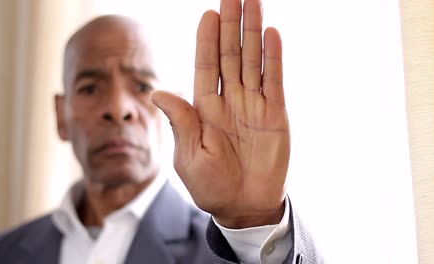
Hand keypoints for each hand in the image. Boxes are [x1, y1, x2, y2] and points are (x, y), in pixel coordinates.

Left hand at [151, 0, 288, 228]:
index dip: (207, 40)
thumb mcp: (190, 156)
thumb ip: (181, 122)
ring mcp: (254, 105)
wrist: (244, 207)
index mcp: (205, 108)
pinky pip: (275, 81)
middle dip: (232, 24)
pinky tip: (272, 35)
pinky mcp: (275, 115)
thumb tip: (157, 92)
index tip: (209, 14)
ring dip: (254, 32)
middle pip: (230, 55)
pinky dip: (274, 59)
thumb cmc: (212, 185)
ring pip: (253, 61)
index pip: (206, 66)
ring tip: (255, 2)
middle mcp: (229, 100)